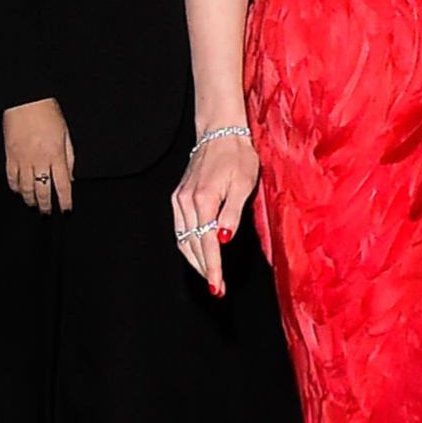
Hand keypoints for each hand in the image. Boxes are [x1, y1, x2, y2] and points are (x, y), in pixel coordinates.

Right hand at [3, 98, 74, 211]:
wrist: (25, 100)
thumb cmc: (47, 111)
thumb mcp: (66, 134)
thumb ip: (69, 157)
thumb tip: (70, 176)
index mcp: (56, 154)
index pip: (63, 185)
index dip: (65, 201)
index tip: (66, 209)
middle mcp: (39, 160)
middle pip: (43, 190)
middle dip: (46, 205)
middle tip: (47, 213)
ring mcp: (22, 159)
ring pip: (25, 188)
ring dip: (30, 200)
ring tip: (34, 205)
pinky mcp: (9, 156)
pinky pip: (11, 178)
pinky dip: (15, 188)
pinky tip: (19, 191)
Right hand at [172, 133, 259, 296]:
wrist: (220, 133)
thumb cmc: (237, 157)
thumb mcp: (243, 184)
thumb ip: (232, 213)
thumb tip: (223, 239)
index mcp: (204, 200)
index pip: (206, 243)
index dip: (213, 268)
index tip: (218, 287)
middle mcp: (186, 202)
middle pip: (192, 246)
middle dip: (205, 270)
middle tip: (218, 289)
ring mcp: (179, 200)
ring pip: (183, 240)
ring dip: (195, 261)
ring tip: (210, 277)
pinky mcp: (178, 197)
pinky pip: (180, 229)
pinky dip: (187, 246)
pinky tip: (197, 255)